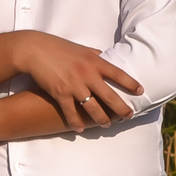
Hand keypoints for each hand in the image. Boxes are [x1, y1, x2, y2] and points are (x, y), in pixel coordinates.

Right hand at [15, 32, 143, 131]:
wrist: (35, 50)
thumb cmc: (57, 47)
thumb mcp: (80, 48)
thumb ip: (93, 54)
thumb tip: (104, 56)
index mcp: (94, 61)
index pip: (118, 74)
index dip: (130, 83)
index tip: (140, 91)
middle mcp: (87, 74)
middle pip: (110, 96)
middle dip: (121, 108)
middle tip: (129, 115)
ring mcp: (74, 85)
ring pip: (93, 108)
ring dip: (102, 118)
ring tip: (106, 124)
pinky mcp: (60, 93)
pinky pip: (71, 113)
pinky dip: (76, 122)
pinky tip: (80, 129)